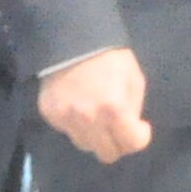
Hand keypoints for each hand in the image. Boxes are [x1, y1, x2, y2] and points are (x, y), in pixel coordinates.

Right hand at [39, 46, 152, 162]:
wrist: (71, 37)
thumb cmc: (109, 57)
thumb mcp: (134, 79)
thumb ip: (134, 108)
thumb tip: (130, 127)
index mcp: (115, 110)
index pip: (131, 145)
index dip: (140, 137)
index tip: (138, 127)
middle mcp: (90, 120)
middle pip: (107, 154)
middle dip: (117, 143)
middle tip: (116, 128)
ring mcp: (67, 119)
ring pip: (85, 145)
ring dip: (94, 135)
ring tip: (94, 115)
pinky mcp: (50, 114)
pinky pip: (67, 131)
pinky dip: (74, 124)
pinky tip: (76, 104)